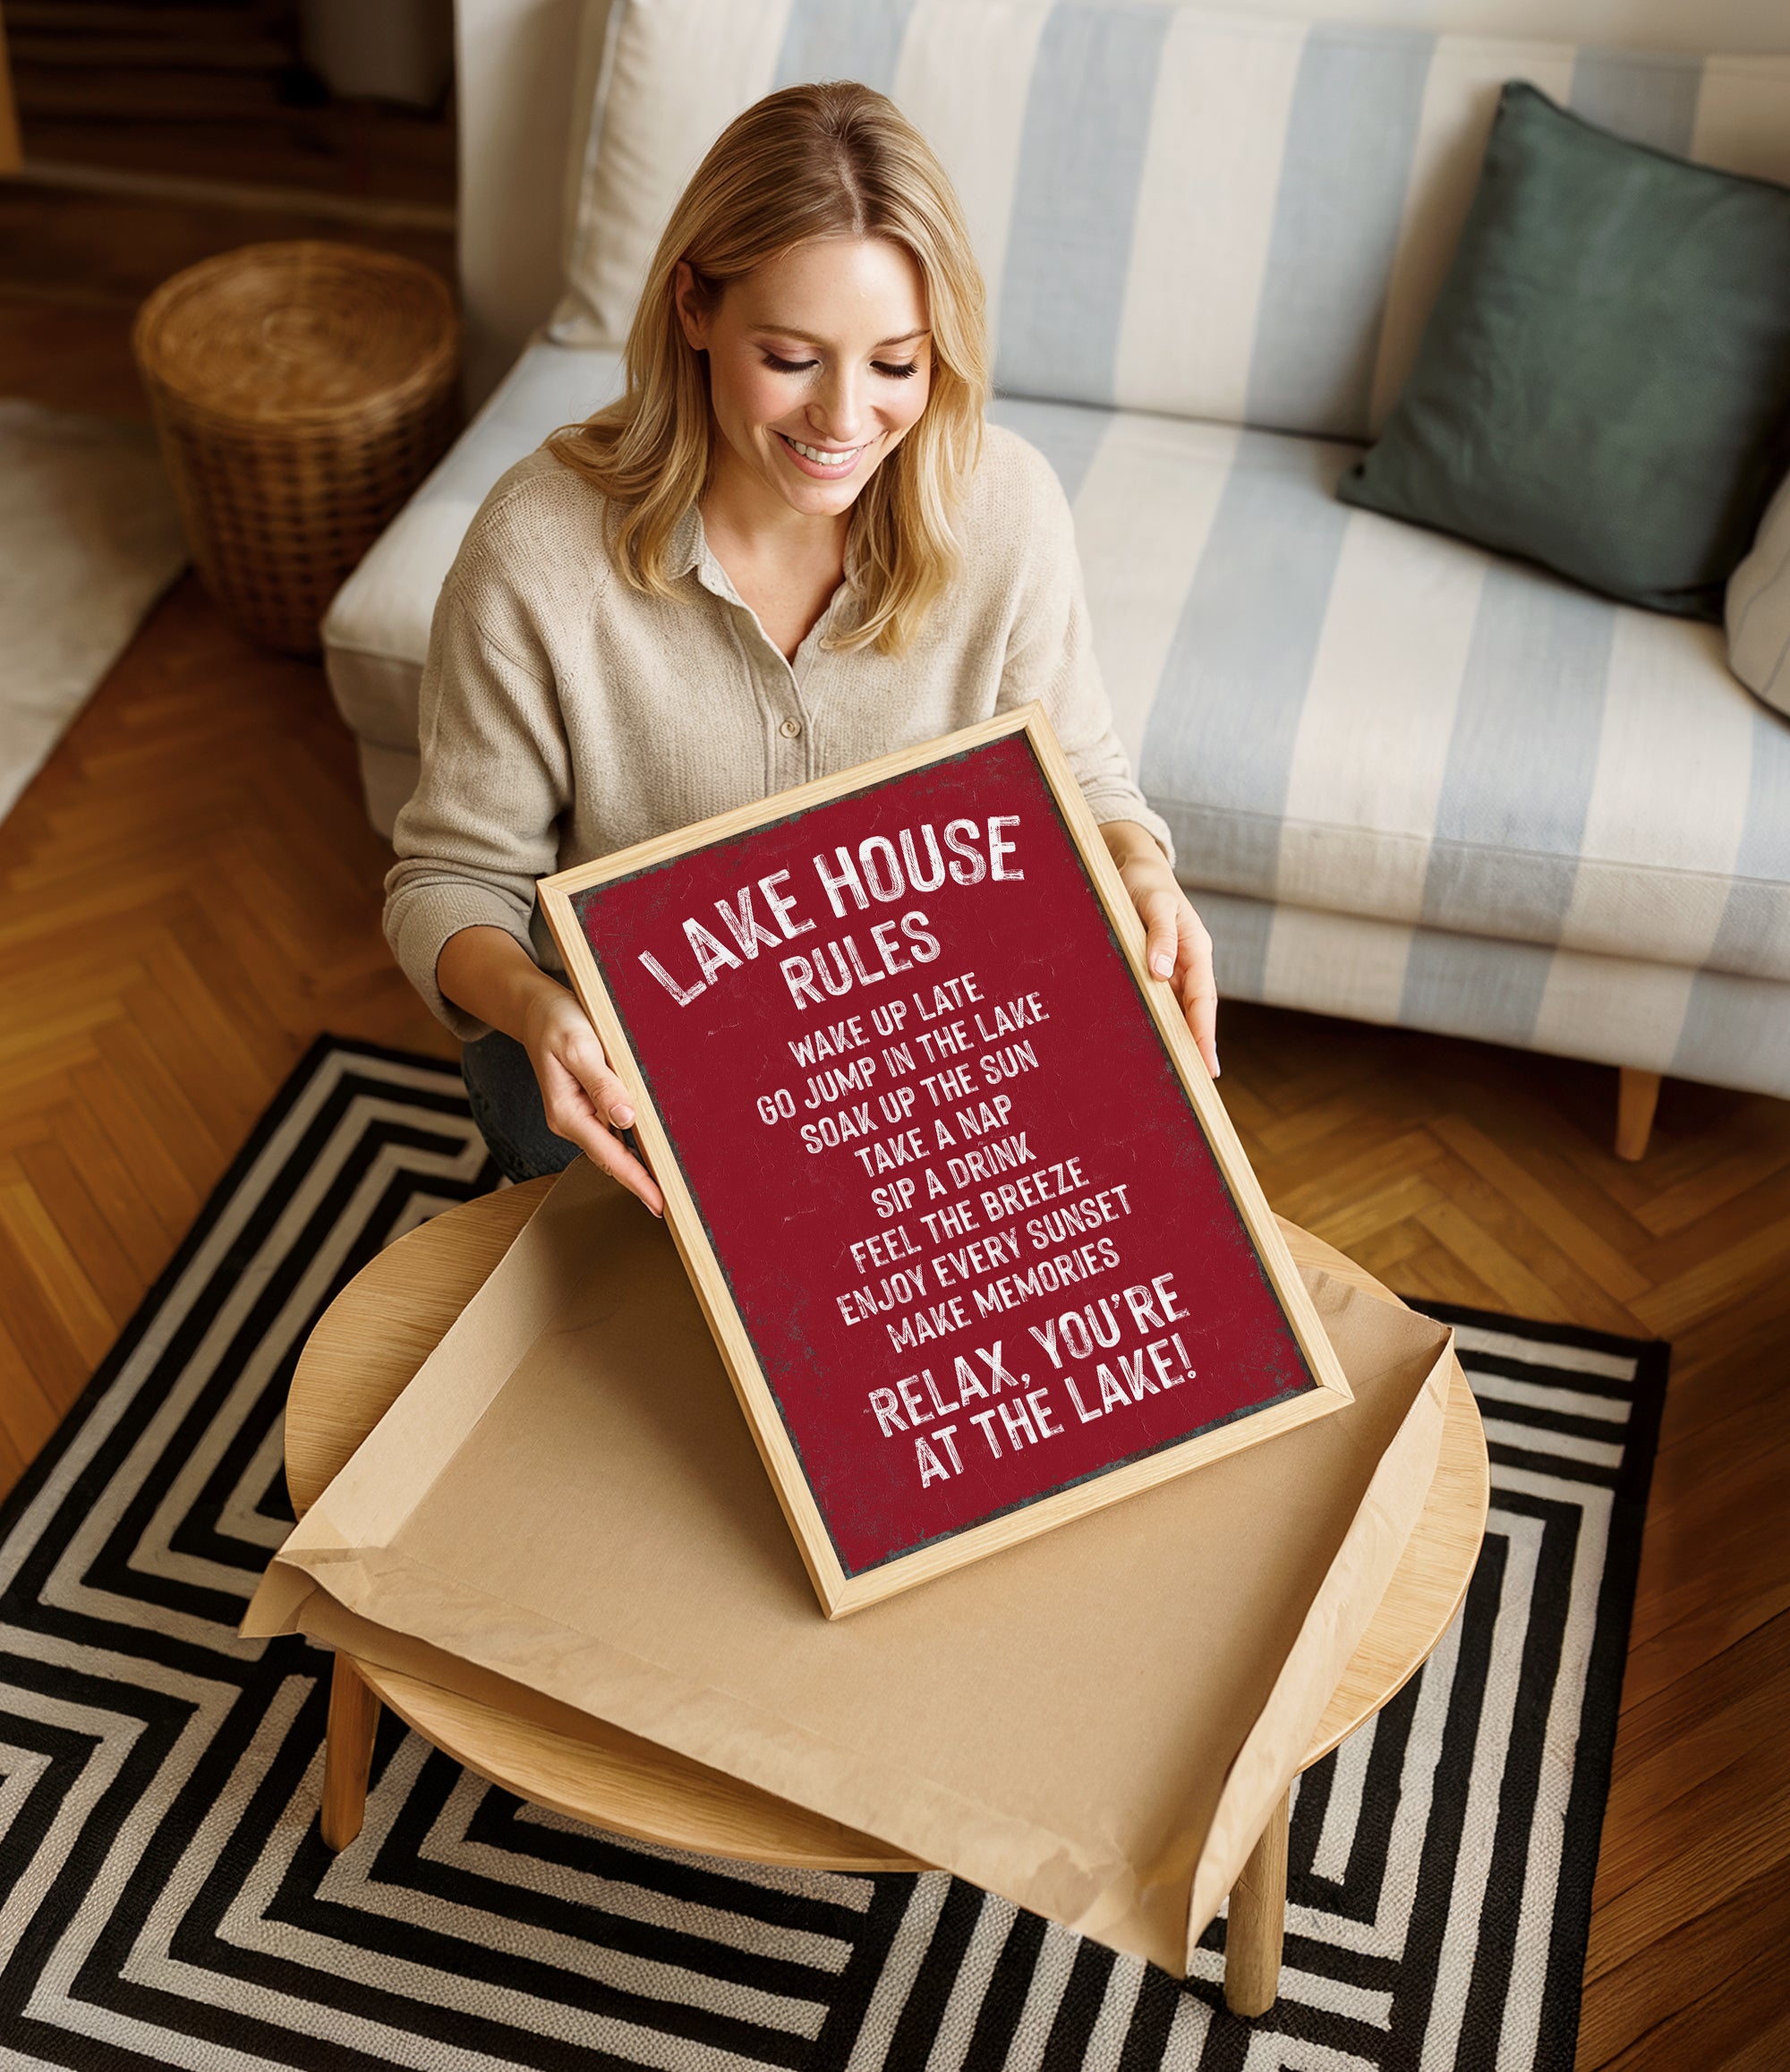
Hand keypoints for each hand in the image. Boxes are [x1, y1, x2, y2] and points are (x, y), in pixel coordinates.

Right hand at [520, 984, 665, 1212]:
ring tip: (672, 1187)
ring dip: (641, 1167)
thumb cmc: (557, 1022)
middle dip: (641, 1183)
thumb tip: (625, 1118)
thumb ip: (602, 1083)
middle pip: (613, 1160)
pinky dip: (636, 1145)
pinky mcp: (589, 1105)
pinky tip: (656, 1151)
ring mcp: (580, 1115)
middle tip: (676, 1206)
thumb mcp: (579, 1046)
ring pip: (616, 1148)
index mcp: (567, 1112)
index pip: (609, 1155)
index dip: (636, 1180)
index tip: (660, 1203)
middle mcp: (573, 1120)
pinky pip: (616, 1131)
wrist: (536, 1009)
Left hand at [1101, 821, 1219, 1079]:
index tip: (1208, 1065)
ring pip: (1177, 1010)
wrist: (1133, 866)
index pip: (1203, 1002)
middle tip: (1197, 1083)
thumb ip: (1160, 935)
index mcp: (1196, 950)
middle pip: (1195, 1012)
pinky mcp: (1154, 967)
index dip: (1205, 1035)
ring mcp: (1172, 967)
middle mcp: (1187, 963)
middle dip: (1197, 1046)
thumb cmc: (1145, 882)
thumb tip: (1161, 971)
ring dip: (1177, 1038)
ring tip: (1175, 1074)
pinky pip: (1158, 1000)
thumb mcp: (1154, 903)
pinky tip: (1150, 1043)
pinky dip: (1157, 1022)